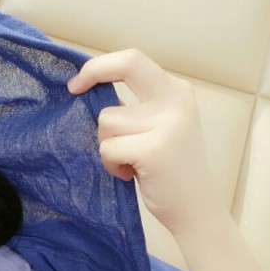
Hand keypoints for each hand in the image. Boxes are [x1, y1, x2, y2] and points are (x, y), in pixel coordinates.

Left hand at [67, 49, 223, 237]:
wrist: (196, 210)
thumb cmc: (171, 174)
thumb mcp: (163, 129)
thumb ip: (139, 110)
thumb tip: (92, 93)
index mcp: (178, 92)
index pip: (134, 60)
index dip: (101, 65)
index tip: (78, 82)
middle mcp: (176, 101)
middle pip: (124, 66)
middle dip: (93, 72)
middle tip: (73, 89)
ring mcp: (167, 124)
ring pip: (107, 120)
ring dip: (107, 145)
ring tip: (127, 163)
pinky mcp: (153, 149)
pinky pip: (108, 148)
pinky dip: (111, 164)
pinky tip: (129, 175)